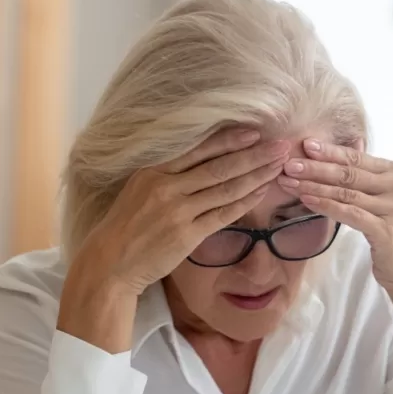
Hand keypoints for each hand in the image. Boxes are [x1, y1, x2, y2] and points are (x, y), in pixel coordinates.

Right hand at [73, 129, 291, 295]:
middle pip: (219, 166)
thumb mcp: (139, 189)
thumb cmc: (126, 226)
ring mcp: (178, 211)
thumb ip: (167, 175)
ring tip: (278, 165)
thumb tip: (203, 161)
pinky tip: (262, 191)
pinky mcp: (188, 234)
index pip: (199, 149)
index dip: (230, 139)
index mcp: (154, 170)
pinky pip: (223, 214)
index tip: (255, 131)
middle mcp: (167, 187)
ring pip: (226, 188)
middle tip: (281, 145)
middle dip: (254, 155)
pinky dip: (245, 201)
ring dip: (256, 175)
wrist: (111, 262)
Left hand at [277, 139, 392, 356]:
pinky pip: (349, 214)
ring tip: (290, 182)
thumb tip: (354, 139)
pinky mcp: (385, 230)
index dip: (329, 151)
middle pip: (348, 173)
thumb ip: (368, 171)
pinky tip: (307, 201)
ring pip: (345, 193)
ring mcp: (392, 208)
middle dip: (315, 168)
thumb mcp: (385, 196)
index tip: (304, 145)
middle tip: (289, 164)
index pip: (356, 157)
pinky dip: (326, 206)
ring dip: (314, 187)